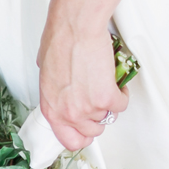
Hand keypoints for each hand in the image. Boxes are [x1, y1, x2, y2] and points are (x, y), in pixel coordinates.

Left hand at [36, 4, 128, 151]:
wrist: (75, 28)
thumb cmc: (59, 41)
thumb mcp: (45, 72)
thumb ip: (54, 89)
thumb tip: (60, 89)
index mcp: (51, 108)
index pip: (69, 140)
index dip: (81, 136)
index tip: (87, 129)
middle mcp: (68, 113)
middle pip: (92, 132)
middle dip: (98, 117)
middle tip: (99, 102)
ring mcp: (87, 108)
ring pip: (107, 117)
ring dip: (110, 104)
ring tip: (107, 87)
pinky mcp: (106, 98)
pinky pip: (121, 105)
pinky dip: (122, 94)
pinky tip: (117, 84)